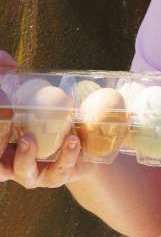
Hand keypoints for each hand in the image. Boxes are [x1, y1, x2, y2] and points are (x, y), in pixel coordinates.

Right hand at [0, 50, 94, 188]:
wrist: (77, 141)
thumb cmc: (38, 114)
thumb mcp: (23, 94)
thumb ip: (7, 75)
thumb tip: (6, 59)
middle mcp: (7, 163)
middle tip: (5, 115)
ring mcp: (30, 173)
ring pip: (22, 171)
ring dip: (24, 156)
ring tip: (28, 138)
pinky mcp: (55, 177)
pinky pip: (58, 171)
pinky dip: (65, 156)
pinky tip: (72, 139)